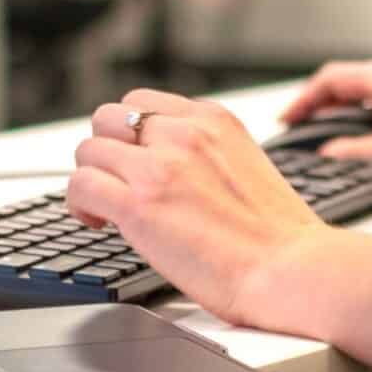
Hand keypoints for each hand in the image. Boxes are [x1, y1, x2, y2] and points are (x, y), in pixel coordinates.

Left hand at [68, 89, 328, 329]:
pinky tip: (99, 222)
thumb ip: (207, 153)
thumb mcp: (248, 163)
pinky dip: (80, 205)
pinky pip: (80, 186)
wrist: (291, 268)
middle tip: (116, 181)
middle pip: (109, 117)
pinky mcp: (137, 205)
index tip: (135, 160)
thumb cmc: (279, 235)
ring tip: (106, 207)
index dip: (132, 135)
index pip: (145, 102)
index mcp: (214, 120)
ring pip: (88, 150)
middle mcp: (183, 134)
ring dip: (92, 178)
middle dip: (107, 150)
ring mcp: (158, 167)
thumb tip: (174, 167)